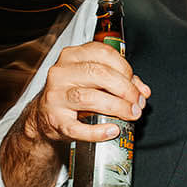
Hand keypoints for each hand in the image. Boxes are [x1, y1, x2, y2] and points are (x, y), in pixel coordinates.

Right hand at [21, 41, 149, 145]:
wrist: (44, 116)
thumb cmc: (73, 94)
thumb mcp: (94, 81)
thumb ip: (120, 81)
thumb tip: (142, 91)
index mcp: (72, 56)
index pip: (104, 54)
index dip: (125, 69)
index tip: (135, 85)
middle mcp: (61, 73)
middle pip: (99, 74)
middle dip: (125, 89)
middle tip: (137, 103)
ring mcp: (55, 96)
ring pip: (89, 97)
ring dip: (116, 106)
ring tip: (131, 114)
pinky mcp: (54, 120)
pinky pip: (77, 128)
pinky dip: (97, 131)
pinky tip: (112, 130)